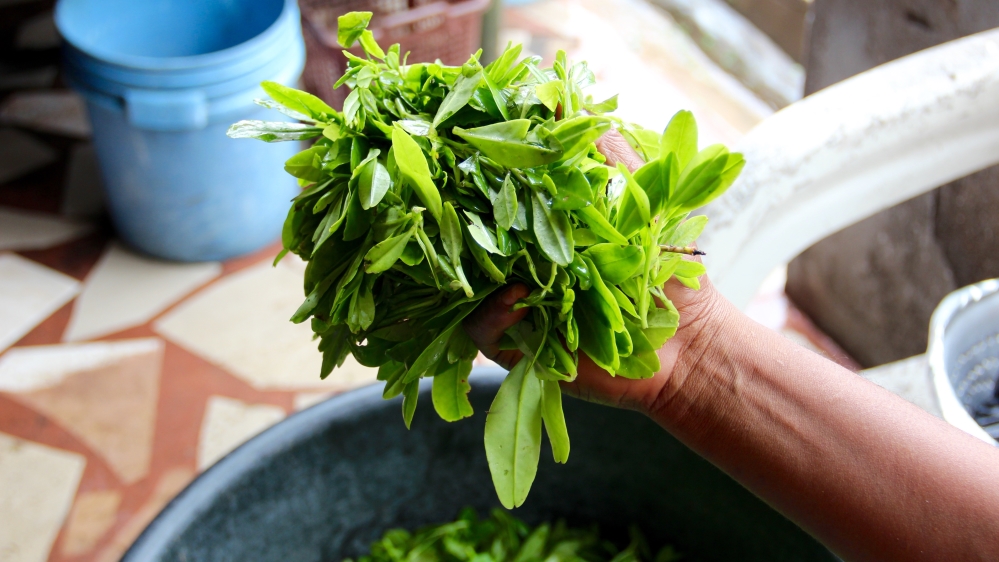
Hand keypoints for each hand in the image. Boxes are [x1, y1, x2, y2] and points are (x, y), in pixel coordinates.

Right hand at [464, 131, 725, 416]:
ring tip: (502, 254)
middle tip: (461, 194)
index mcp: (543, 226)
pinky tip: (519, 296)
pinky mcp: (515, 346)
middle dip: (459, 216)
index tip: (471, 148)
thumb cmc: (668, 273)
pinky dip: (492, 311)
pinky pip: (479, 329)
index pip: (493, 194)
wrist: (688, 346)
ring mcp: (513, 304)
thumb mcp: (641, 199)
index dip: (476, 172)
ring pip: (462, 282)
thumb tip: (559, 94)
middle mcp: (520, 262)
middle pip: (466, 235)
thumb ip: (604, 153)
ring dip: (474, 265)